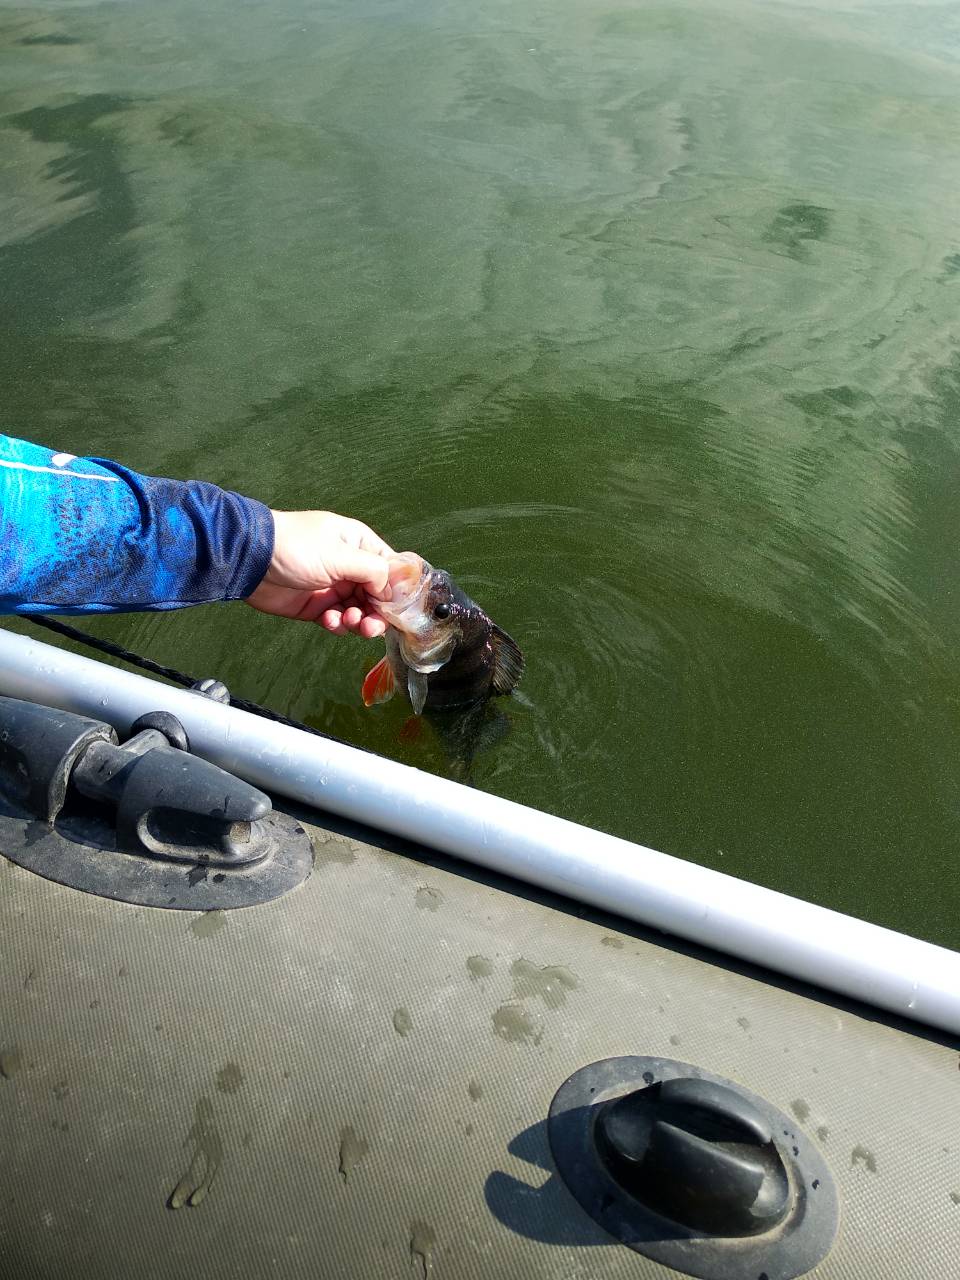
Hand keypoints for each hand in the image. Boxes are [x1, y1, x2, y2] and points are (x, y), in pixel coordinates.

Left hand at [245, 510, 393, 636]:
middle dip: (377, 613)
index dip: (397, 590)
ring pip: (359, 611)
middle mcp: (349, 566)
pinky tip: (328, 620)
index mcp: (359, 545)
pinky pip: (337, 620)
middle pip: (377, 596)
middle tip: (370, 626)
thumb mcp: (341, 555)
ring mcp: (332, 587)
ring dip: (358, 621)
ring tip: (348, 621)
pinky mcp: (316, 606)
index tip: (398, 609)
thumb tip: (391, 591)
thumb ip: (374, 571)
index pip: (390, 569)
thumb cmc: (297, 548)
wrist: (251, 561)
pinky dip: (337, 624)